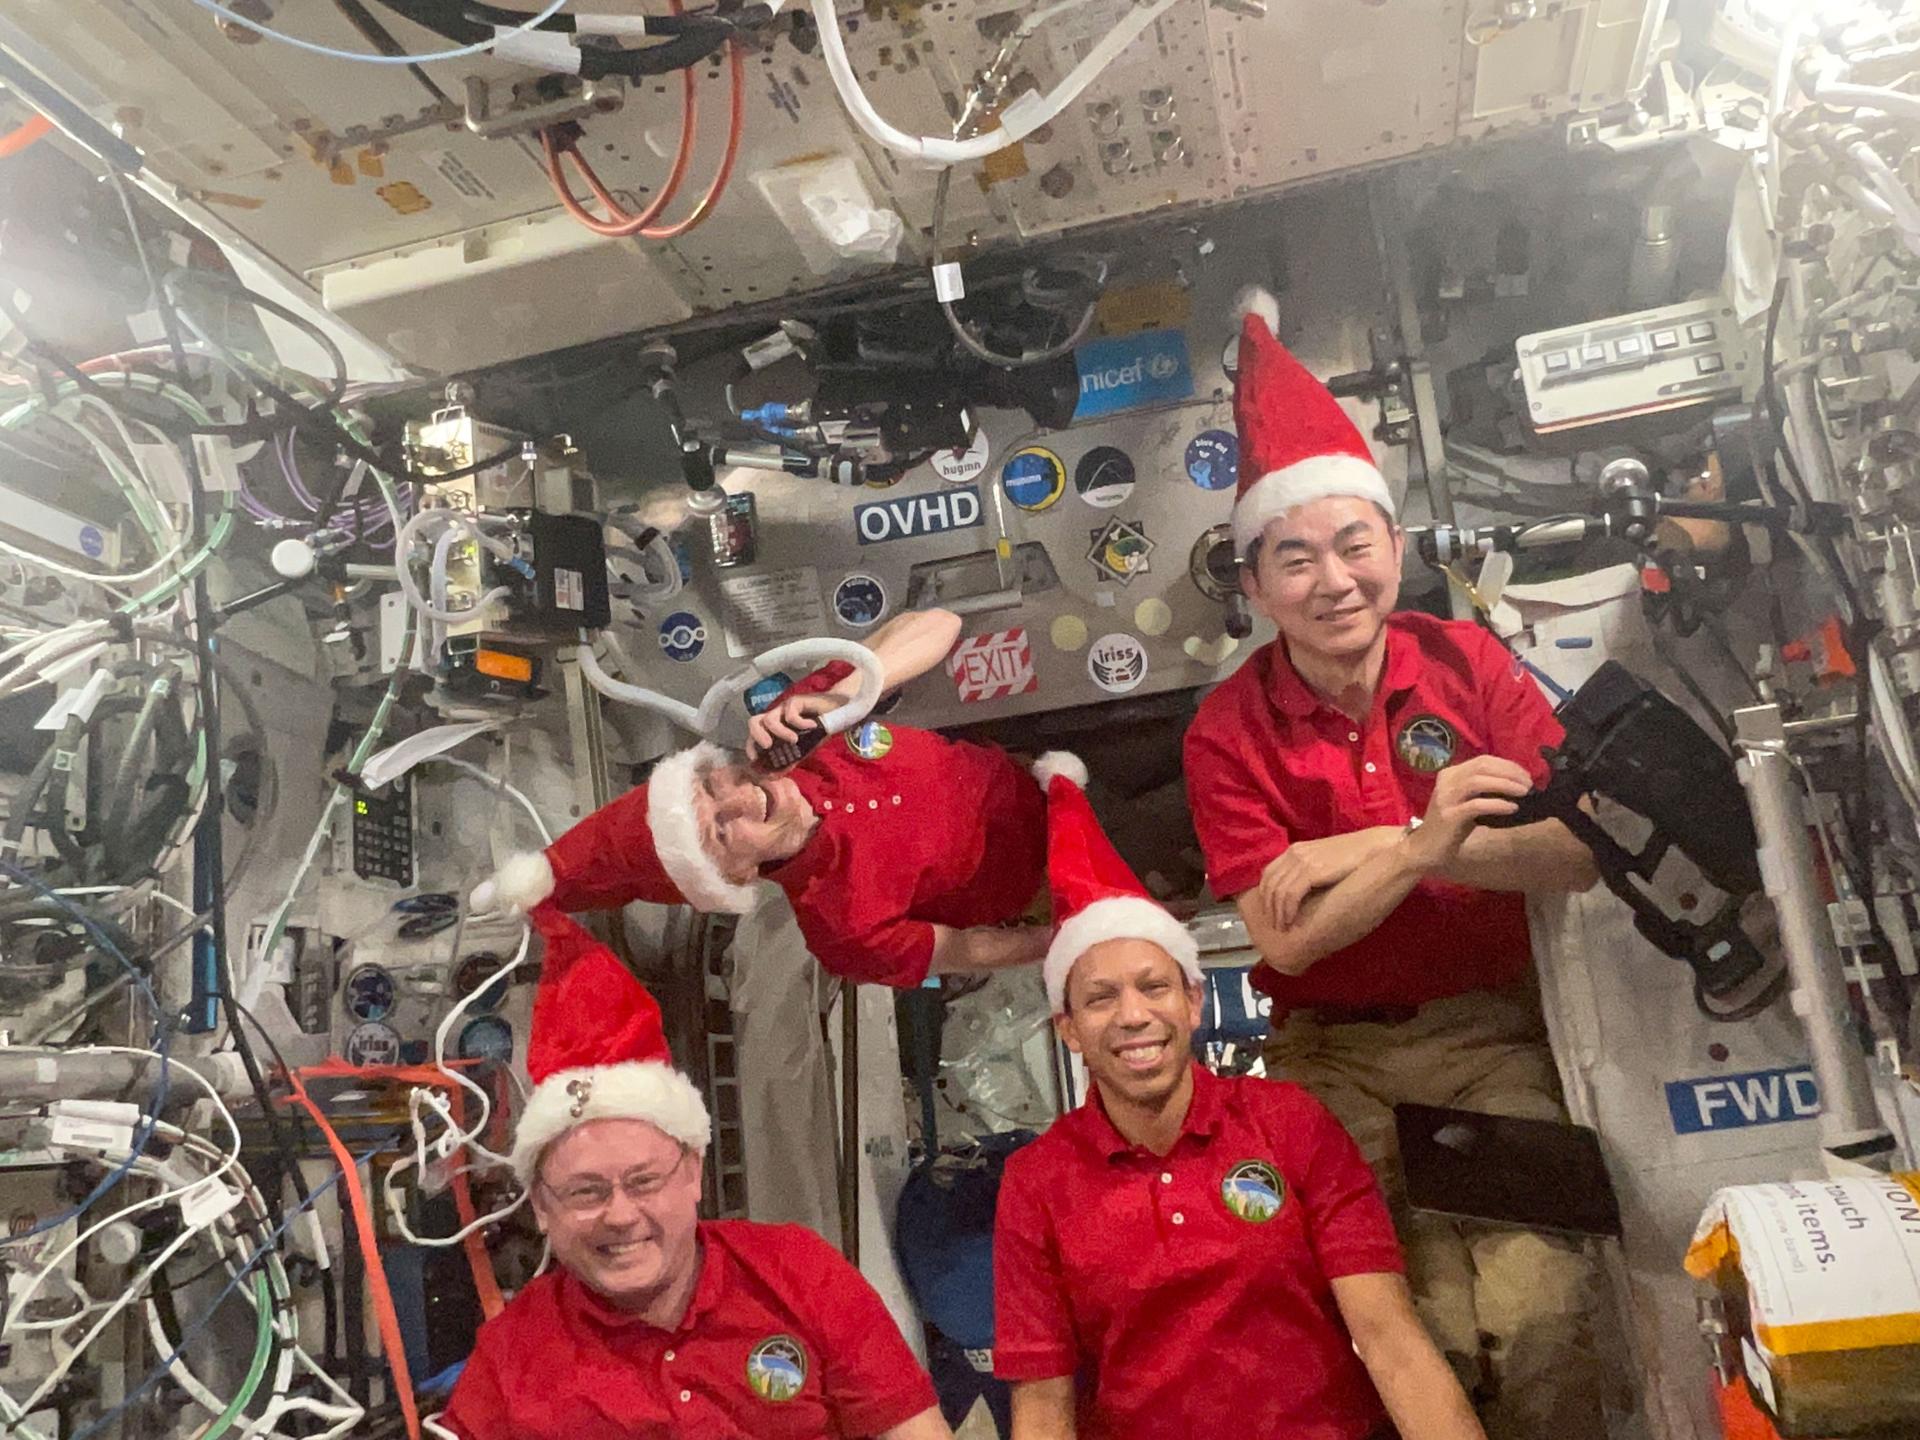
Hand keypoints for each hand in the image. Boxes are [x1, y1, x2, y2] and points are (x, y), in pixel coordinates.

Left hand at [746, 692, 838, 760]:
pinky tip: (811, 726)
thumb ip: (788, 762)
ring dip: (780, 732)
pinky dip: (799, 723)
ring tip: (794, 740)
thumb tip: (773, 777)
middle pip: (753, 722)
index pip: (753, 735)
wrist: (837, 712)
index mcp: (773, 729)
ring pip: (769, 719)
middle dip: (757, 737)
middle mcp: (776, 718)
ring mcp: (784, 709)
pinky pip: (790, 712)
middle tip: (768, 747)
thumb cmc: (818, 731)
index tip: (755, 760)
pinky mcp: (796, 701)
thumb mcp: (802, 750)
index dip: (751, 747)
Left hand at [1256, 831, 1397, 930]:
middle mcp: (1295, 854)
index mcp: (1295, 850)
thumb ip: (1310, 872)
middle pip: (1269, 884)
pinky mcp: (1313, 870)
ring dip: (1277, 913)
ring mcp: (1303, 861)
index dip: (1265, 896)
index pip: (1268, 874)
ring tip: (1282, 928)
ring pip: (1277, 891)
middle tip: (1275, 925)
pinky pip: (1290, 895)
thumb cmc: (1355, 859)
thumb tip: (1303, 895)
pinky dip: (1287, 911)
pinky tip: (1291, 922)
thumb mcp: (1325, 862)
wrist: (1376, 847)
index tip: (1271, 913)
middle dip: (1268, 908)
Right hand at [1403, 756, 1532, 872]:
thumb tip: (1517, 785)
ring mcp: (1446, 798)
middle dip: (1510, 773)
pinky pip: (1476, 805)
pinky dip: (1497, 804)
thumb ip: (1483, 792)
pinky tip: (1512, 808)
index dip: (1507, 765)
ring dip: (1505, 784)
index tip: (1526, 776)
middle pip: (1482, 767)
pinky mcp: (1449, 816)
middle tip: (1529, 784)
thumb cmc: (1450, 827)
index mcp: (1450, 774)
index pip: (1483, 761)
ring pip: (1478, 781)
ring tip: (1524, 793)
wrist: (1425, 849)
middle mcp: (1446, 781)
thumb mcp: (1466, 803)